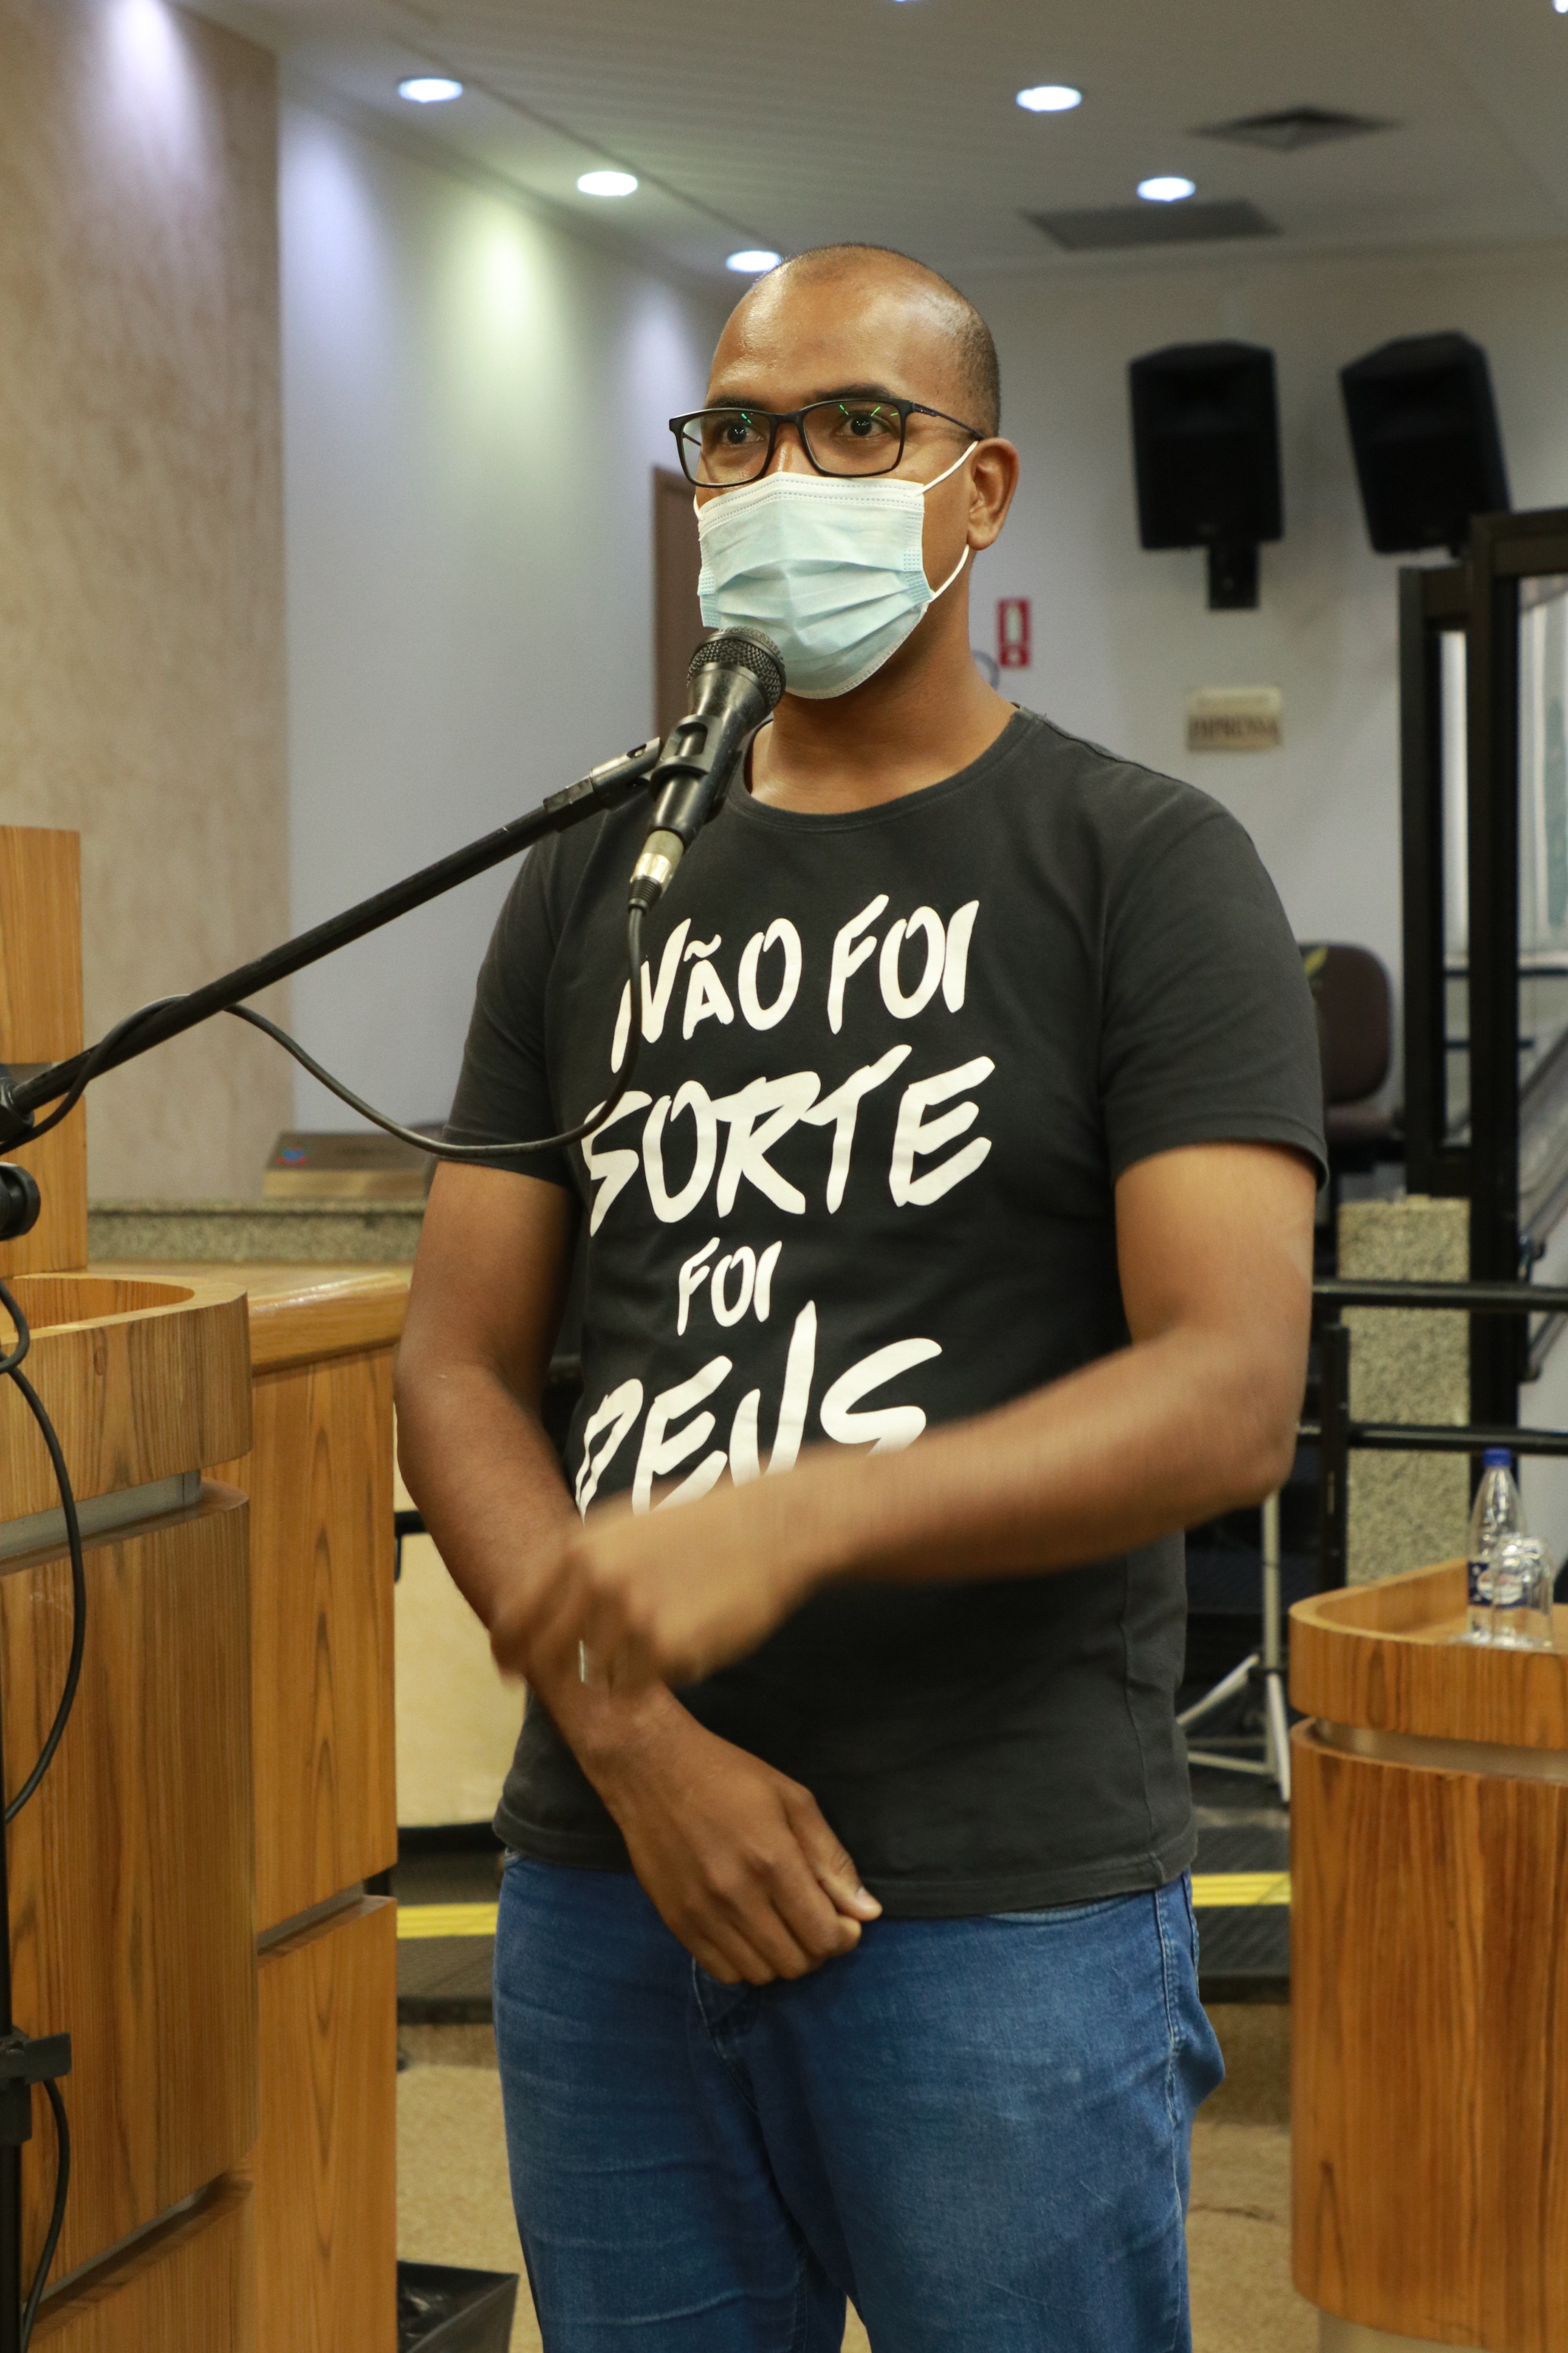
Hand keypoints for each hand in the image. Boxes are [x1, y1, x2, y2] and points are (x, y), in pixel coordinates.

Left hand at [500, 1470, 835, 1694]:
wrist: (770, 1526)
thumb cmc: (703, 1523)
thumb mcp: (627, 1522)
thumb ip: (581, 1560)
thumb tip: (540, 1601)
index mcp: (579, 1546)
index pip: (517, 1611)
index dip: (507, 1647)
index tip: (507, 1669)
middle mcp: (594, 1580)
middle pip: (546, 1654)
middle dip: (550, 1674)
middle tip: (563, 1687)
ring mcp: (627, 1615)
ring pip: (597, 1674)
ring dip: (618, 1670)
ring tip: (659, 1639)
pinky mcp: (663, 1648)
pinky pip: (639, 1685)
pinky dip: (655, 1676)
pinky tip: (685, 1644)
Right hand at [588, 1707, 880, 1985]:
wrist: (650, 1767)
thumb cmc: (728, 1775)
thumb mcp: (793, 1799)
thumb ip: (832, 1858)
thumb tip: (868, 1912)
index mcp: (773, 1860)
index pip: (823, 1935)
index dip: (844, 1937)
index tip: (844, 1921)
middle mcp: (737, 1895)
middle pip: (796, 1962)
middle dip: (817, 1948)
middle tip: (814, 1920)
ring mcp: (702, 1913)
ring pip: (761, 1974)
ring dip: (781, 1957)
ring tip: (781, 1926)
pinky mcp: (676, 1922)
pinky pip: (722, 1972)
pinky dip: (745, 1963)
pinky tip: (748, 1932)